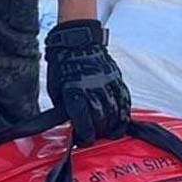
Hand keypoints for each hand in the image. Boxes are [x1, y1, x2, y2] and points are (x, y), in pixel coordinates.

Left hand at [45, 19, 130, 146]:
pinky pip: (125, 101)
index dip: (85, 135)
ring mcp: (107, 84)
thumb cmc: (62, 66)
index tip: (84, 140)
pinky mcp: (117, 79)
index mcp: (74, 92)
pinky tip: (121, 124)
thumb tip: (71, 123)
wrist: (76, 41)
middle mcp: (92, 89)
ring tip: (108, 134)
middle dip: (98, 133)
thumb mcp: (56, 90)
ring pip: (114, 112)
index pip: (83, 120)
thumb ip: (64, 107)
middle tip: (94, 137)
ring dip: (111, 127)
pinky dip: (124, 115)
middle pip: (100, 119)